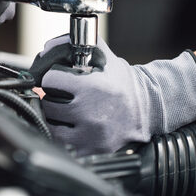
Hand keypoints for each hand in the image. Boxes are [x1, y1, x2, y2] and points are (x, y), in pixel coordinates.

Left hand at [30, 35, 195, 155]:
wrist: (147, 110)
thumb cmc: (123, 83)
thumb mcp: (104, 57)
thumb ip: (75, 45)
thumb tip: (48, 47)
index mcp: (93, 87)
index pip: (51, 80)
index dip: (52, 76)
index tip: (58, 78)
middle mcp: (91, 113)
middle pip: (48, 103)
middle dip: (52, 96)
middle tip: (61, 94)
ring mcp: (90, 135)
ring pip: (51, 125)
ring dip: (54, 116)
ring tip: (66, 109)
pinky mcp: (90, 150)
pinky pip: (61, 142)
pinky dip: (61, 133)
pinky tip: (71, 125)